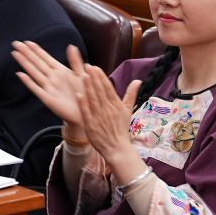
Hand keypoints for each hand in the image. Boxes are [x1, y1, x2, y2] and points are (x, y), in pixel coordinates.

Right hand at [12, 41, 90, 133]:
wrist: (86, 111)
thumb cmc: (85, 93)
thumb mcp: (81, 75)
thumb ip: (75, 61)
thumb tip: (71, 45)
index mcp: (60, 71)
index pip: (45, 58)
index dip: (36, 50)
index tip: (27, 41)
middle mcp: (52, 78)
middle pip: (37, 62)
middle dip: (26, 53)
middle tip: (15, 43)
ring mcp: (49, 88)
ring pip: (34, 72)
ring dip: (25, 63)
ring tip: (15, 53)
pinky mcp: (48, 99)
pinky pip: (36, 89)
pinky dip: (28, 82)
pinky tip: (20, 74)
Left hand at [77, 63, 142, 177]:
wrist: (117, 148)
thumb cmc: (121, 128)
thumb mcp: (128, 110)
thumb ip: (131, 94)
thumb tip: (138, 80)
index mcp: (116, 105)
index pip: (108, 88)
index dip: (101, 77)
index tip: (95, 67)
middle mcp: (108, 109)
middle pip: (99, 91)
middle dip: (93, 78)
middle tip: (87, 66)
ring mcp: (99, 117)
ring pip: (92, 100)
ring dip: (88, 88)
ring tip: (82, 76)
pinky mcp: (91, 125)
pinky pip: (86, 113)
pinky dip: (83, 104)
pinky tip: (78, 94)